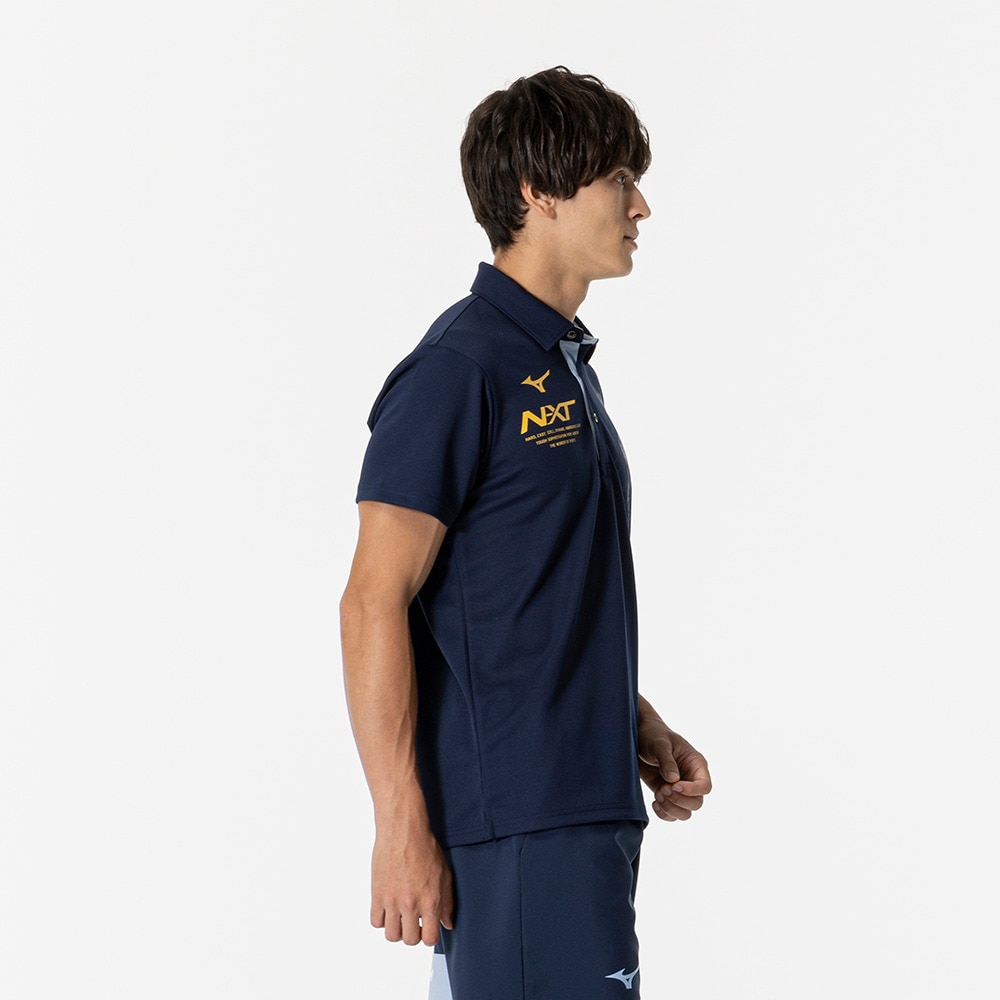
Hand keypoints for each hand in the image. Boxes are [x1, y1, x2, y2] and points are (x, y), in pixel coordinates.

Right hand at [370, 822, 453, 945]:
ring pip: (391, 935)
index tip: (427, 927)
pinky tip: (388, 907)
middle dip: (413, 933)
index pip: (429, 938)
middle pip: (410, 940)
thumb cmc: (425, 848)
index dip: (429, 935)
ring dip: (397, 929)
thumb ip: (447, 902)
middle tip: (413, 921)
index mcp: (430, 901)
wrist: (403, 830)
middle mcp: (411, 904)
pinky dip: (382, 919)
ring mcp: (392, 901)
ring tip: (400, 915)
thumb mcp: (444, 874)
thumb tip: (447, 924)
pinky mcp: (377, 894)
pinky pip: (375, 921)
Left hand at [637, 706, 711, 821]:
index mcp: (696, 764)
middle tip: (661, 788)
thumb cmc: (653, 735)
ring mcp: (679, 790)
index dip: (692, 790)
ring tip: (657, 794)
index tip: (674, 785)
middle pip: (696, 803)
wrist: (637, 737)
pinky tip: (654, 802)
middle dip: (679, 800)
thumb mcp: (659, 743)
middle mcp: (691, 779)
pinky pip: (672, 815)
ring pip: (685, 813)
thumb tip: (673, 780)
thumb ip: (667, 760)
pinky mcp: (667, 796)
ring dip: (671, 809)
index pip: (704, 786)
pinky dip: (664, 814)